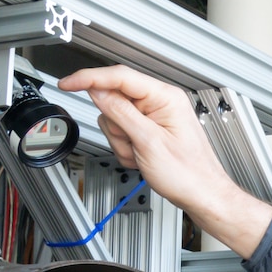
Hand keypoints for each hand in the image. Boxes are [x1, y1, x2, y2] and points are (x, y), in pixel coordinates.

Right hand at [56, 64, 271, 257]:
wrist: (202, 195)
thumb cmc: (188, 173)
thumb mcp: (148, 142)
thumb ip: (120, 112)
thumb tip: (98, 92)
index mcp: (165, 97)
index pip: (119, 76)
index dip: (90, 79)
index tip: (68, 82)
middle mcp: (161, 102)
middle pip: (114, 100)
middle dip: (116, 127)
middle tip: (132, 144)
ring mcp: (154, 117)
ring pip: (115, 120)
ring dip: (121, 142)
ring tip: (141, 155)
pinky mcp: (149, 131)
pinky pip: (123, 133)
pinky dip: (127, 149)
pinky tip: (142, 159)